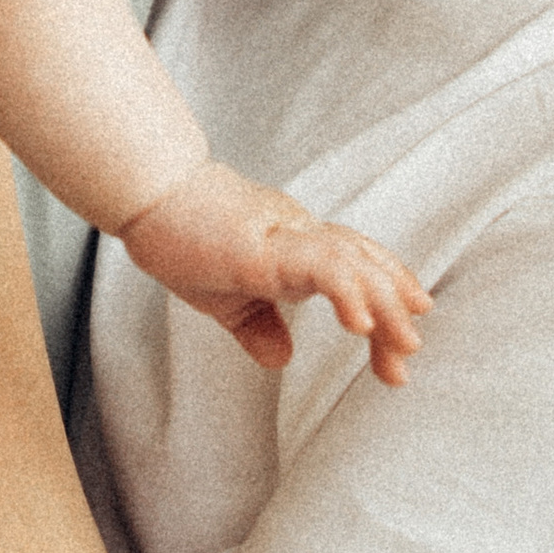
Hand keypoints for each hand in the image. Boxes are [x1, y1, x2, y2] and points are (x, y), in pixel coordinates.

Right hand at [116, 159, 431, 383]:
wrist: (146, 194)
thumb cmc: (178, 234)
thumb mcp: (223, 297)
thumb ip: (256, 325)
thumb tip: (281, 358)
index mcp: (294, 245)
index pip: (355, 267)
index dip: (385, 297)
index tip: (404, 339)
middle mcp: (300, 235)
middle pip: (366, 265)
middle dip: (395, 312)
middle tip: (407, 357)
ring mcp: (286, 237)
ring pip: (355, 264)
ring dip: (385, 305)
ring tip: (404, 345)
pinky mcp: (267, 246)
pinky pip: (321, 266)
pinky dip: (348, 293)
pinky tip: (360, 325)